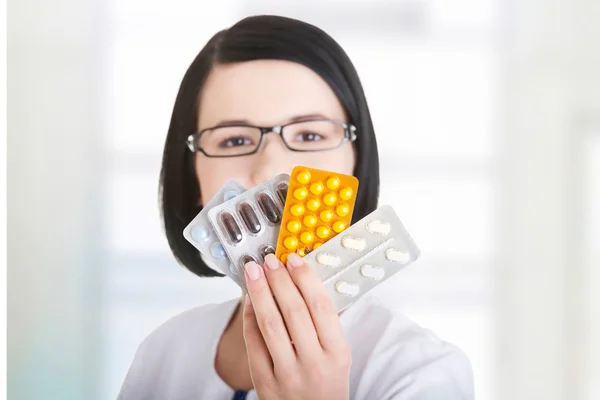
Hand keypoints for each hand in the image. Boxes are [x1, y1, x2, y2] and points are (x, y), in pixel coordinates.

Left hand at [242, 253, 351, 399]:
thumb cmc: (326, 386)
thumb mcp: (338, 357)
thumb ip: (325, 325)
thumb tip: (303, 282)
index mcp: (337, 353)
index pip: (321, 307)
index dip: (305, 279)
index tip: (294, 260)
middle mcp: (314, 364)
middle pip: (294, 311)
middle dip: (279, 280)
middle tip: (270, 260)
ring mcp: (288, 374)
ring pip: (270, 324)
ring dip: (260, 292)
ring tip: (254, 272)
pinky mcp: (265, 383)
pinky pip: (253, 344)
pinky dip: (249, 318)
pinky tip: (248, 300)